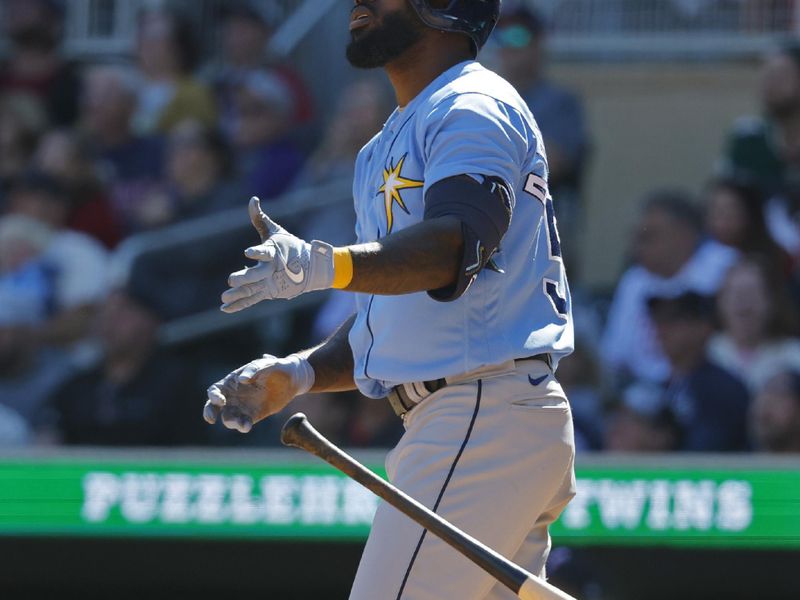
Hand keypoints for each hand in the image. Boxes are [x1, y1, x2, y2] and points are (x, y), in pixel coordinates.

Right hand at [203, 354, 314, 432]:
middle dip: (210, 413)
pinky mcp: (253, 416)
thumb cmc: (275, 367)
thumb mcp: (265, 364)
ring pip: (229, 418)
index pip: (215, 390)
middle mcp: (233, 396)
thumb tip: (242, 379)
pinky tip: (247, 426)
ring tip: (241, 423)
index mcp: (231, 381)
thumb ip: (253, 369)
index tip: (220, 400)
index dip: (213, 396)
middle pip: (214, 407)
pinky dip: (243, 426)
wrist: (292, 378)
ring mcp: (242, 407)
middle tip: (212, 419)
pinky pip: (244, 423)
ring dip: (231, 422)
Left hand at [221, 197, 334, 311]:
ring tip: (224, 299)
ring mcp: (271, 283)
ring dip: (238, 295)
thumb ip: (260, 218)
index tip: (247, 252)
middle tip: (231, 280)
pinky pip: (252, 300)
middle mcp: (272, 270)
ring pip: (253, 290)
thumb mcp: (276, 231)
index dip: (257, 252)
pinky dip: (239, 304)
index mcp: (274, 253)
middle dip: (245, 278)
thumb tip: (253, 199)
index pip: (265, 253)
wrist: (311, 268)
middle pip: (258, 275)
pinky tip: (225, 308)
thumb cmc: (290, 246)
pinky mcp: (269, 292)